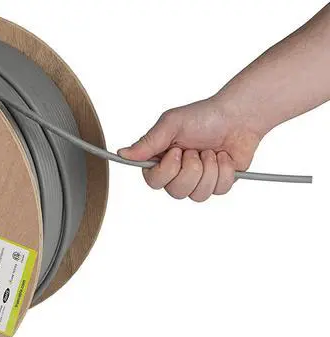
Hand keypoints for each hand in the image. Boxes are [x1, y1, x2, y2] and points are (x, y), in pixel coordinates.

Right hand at [118, 97, 265, 201]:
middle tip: (196, 150)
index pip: (153, 181)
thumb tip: (123, 154)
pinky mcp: (218, 183)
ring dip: (209, 170)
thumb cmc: (204, 116)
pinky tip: (224, 157)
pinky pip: (218, 190)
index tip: (177, 152)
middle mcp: (177, 173)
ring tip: (211, 152)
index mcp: (161, 159)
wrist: (238, 116)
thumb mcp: (171, 124)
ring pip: (198, 195)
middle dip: (191, 170)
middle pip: (177, 192)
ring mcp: (198, 180)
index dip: (167, 170)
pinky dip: (224, 171)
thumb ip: (148, 142)